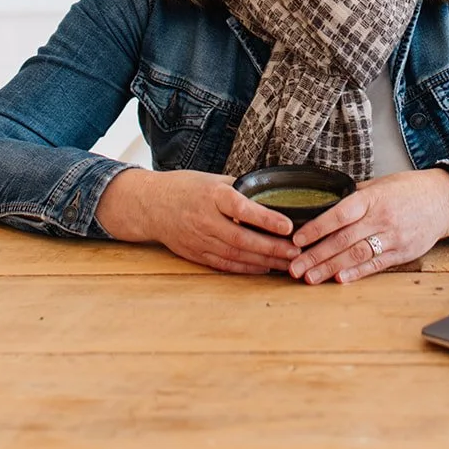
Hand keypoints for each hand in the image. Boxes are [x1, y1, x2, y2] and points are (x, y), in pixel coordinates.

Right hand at [95, 168, 299, 274]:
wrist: (151, 205)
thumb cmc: (186, 187)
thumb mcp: (213, 179)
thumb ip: (240, 188)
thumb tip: (273, 193)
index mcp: (212, 195)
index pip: (242, 208)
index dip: (266, 219)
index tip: (288, 226)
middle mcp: (206, 219)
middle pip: (243, 239)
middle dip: (272, 249)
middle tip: (297, 252)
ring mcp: (200, 240)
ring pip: (237, 256)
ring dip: (265, 262)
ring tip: (288, 263)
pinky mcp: (197, 254)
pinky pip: (225, 265)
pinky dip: (247, 269)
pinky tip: (265, 269)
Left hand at [287, 169, 448, 284]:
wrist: (443, 200)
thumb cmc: (408, 189)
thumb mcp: (380, 184)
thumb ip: (354, 196)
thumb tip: (324, 204)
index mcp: (372, 198)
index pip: (340, 214)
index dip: (317, 228)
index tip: (297, 240)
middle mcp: (381, 218)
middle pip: (344, 240)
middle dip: (316, 256)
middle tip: (294, 268)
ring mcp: (393, 237)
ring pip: (357, 255)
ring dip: (331, 269)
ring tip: (310, 278)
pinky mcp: (403, 253)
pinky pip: (376, 265)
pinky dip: (356, 273)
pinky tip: (339, 280)